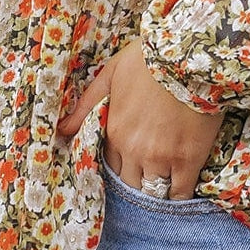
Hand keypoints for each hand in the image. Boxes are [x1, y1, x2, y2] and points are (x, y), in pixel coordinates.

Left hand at [57, 39, 223, 198]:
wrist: (188, 53)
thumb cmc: (149, 58)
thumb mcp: (111, 74)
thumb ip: (86, 105)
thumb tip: (61, 130)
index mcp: (114, 130)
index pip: (109, 164)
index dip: (120, 164)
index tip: (131, 162)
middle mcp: (133, 149)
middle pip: (129, 182)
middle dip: (136, 180)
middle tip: (148, 173)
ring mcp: (161, 157)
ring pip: (152, 190)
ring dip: (155, 189)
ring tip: (165, 183)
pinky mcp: (188, 159)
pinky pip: (179, 192)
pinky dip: (178, 196)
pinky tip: (180, 192)